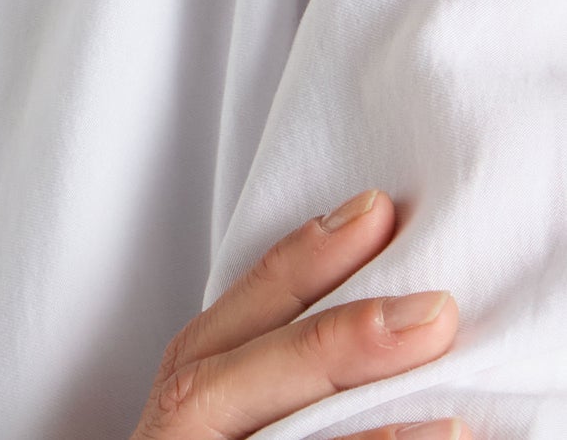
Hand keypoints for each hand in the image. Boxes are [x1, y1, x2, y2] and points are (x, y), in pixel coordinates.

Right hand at [128, 188, 466, 439]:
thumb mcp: (224, 415)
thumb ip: (273, 372)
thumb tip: (389, 318)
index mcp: (178, 403)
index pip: (229, 322)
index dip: (299, 262)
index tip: (375, 215)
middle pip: (236, 386)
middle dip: (335, 343)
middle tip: (434, 312)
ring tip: (455, 421)